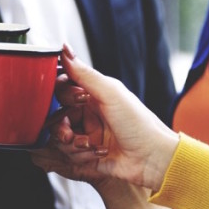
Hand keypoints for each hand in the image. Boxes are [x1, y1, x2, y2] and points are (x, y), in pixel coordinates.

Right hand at [42, 45, 179, 191]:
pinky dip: (80, 156)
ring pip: (58, 137)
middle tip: (70, 132)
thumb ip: (84, 73)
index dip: (59, 96)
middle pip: (55, 116)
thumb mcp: (111, 93)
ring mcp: (86, 134)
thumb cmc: (139, 124)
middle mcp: (87, 114)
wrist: (152, 158)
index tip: (69, 103)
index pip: (61, 90)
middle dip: (61, 127)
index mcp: (93, 95)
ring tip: (89, 145)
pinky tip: (97, 154)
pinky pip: (67, 155)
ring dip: (72, 144)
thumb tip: (64, 50)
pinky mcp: (85, 154)